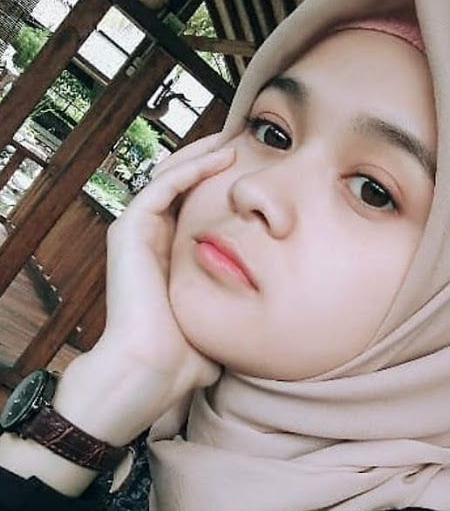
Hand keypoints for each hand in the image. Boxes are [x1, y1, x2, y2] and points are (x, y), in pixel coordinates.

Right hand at [57, 139, 235, 443]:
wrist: (152, 372)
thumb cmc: (182, 358)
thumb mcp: (215, 325)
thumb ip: (230, 313)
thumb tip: (260, 325)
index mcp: (168, 260)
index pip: (191, 211)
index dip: (217, 189)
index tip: (249, 176)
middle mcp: (150, 243)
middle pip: (179, 188)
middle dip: (207, 162)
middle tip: (240, 142)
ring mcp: (136, 235)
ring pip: (168, 179)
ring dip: (199, 157)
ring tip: (232, 139)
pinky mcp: (128, 232)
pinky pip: (161, 188)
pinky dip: (189, 170)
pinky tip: (218, 157)